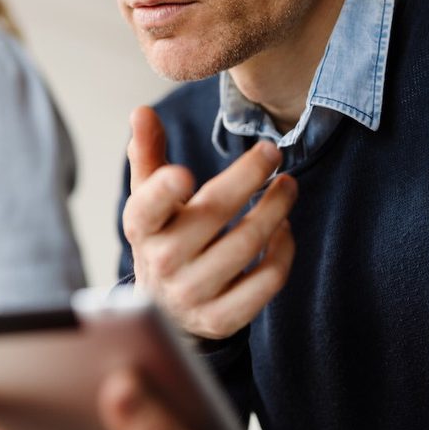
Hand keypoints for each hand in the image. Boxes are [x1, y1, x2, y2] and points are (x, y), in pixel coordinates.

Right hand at [123, 106, 296, 339]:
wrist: (164, 309)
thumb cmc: (162, 237)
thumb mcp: (147, 198)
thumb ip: (147, 153)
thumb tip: (141, 111)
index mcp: (141, 229)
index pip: (145, 209)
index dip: (161, 192)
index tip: (183, 173)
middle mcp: (162, 263)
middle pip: (212, 215)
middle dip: (248, 178)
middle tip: (272, 152)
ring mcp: (192, 293)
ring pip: (247, 244)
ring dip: (275, 209)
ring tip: (287, 187)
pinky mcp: (221, 317)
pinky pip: (266, 280)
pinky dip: (283, 251)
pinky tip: (284, 229)